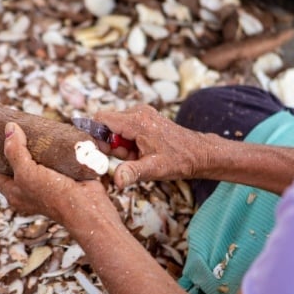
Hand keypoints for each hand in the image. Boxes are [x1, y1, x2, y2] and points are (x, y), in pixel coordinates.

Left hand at [0, 122, 107, 222]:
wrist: (86, 207)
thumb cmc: (53, 196)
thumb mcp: (26, 173)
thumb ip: (15, 151)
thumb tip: (9, 128)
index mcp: (14, 193)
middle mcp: (28, 190)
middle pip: (16, 166)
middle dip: (15, 149)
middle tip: (16, 129)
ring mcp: (46, 184)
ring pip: (36, 162)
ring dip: (37, 148)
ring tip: (35, 129)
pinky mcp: (63, 178)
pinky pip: (54, 161)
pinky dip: (53, 150)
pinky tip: (53, 137)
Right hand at [95, 105, 209, 188]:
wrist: (199, 153)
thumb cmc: (179, 160)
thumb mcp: (154, 169)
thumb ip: (132, 172)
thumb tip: (116, 181)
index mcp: (136, 121)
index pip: (100, 119)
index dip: (95, 136)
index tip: (100, 153)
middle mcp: (137, 112)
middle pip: (107, 124)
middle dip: (109, 144)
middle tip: (125, 158)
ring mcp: (141, 114)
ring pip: (115, 128)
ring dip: (119, 145)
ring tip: (135, 156)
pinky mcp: (144, 119)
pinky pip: (125, 128)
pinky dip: (127, 142)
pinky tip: (139, 152)